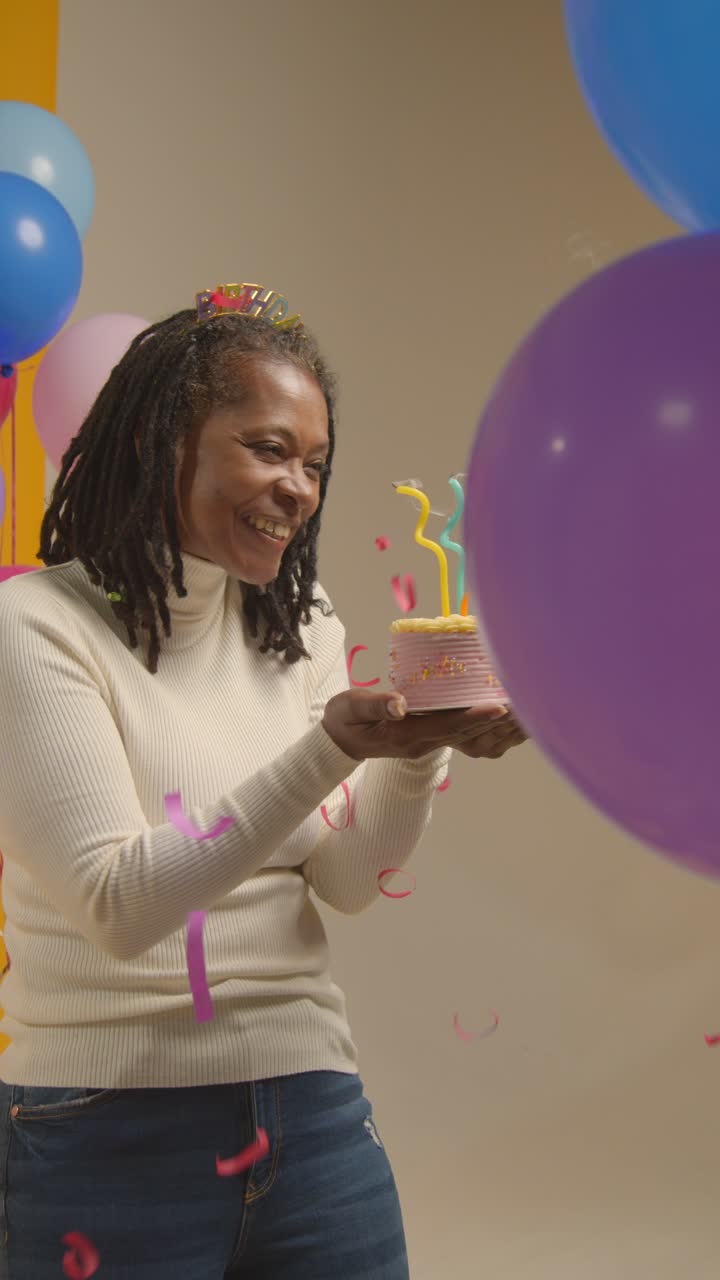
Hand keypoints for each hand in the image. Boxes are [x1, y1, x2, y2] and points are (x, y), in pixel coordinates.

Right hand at [322, 689, 514, 761]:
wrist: (337, 744)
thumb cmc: (343, 721)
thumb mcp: (352, 709)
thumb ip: (376, 705)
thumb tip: (401, 704)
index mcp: (405, 736)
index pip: (446, 726)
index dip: (473, 717)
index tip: (499, 707)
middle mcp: (420, 743)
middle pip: (462, 732)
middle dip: (491, 720)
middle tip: (521, 704)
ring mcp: (423, 743)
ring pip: (462, 734)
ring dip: (488, 723)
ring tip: (516, 707)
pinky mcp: (424, 738)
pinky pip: (455, 732)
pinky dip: (475, 722)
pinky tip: (490, 710)